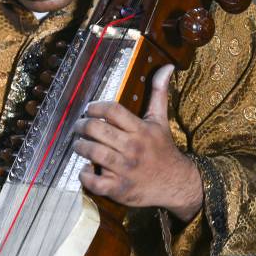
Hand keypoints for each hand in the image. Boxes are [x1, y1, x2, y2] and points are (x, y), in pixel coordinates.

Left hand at [73, 65, 202, 221]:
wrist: (177, 184)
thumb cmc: (163, 149)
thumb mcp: (160, 120)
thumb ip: (158, 93)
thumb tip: (166, 67)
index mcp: (141, 130)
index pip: (112, 110)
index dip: (95, 107)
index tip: (90, 109)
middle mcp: (133, 148)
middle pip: (97, 130)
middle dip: (82, 125)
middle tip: (78, 126)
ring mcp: (125, 169)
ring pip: (93, 152)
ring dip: (80, 146)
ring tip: (78, 144)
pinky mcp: (120, 188)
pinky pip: (94, 181)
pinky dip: (85, 175)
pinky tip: (86, 168)